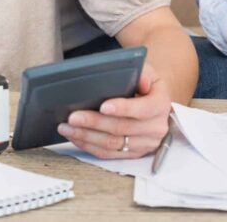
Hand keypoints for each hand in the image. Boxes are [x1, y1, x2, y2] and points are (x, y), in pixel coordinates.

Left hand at [55, 63, 170, 158]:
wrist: (152, 102)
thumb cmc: (145, 84)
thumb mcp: (148, 72)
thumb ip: (144, 73)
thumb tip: (139, 79)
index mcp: (160, 105)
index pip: (142, 109)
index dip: (123, 108)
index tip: (103, 106)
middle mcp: (155, 128)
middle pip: (122, 128)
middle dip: (95, 123)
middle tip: (73, 117)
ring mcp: (144, 144)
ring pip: (113, 144)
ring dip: (87, 137)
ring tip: (66, 128)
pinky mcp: (133, 154)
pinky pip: (109, 154)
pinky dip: (89, 146)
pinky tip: (75, 137)